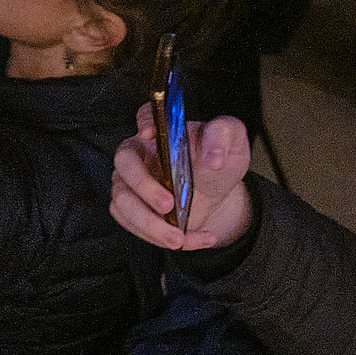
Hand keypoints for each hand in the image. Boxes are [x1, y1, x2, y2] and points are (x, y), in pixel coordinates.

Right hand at [112, 102, 254, 250]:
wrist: (217, 190)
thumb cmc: (218, 159)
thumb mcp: (232, 141)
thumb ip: (224, 135)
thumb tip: (213, 157)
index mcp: (161, 131)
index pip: (145, 116)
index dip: (144, 122)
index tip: (150, 133)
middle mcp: (139, 155)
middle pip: (124, 165)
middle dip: (143, 187)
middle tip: (168, 205)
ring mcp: (130, 184)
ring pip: (123, 203)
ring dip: (149, 225)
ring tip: (177, 238)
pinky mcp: (131, 209)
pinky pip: (135, 226)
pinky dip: (161, 238)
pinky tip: (194, 239)